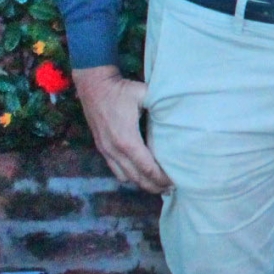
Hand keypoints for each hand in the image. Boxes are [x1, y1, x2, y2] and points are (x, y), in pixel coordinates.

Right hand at [74, 65, 170, 192]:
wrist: (93, 85)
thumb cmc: (121, 90)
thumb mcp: (144, 94)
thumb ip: (161, 106)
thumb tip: (179, 115)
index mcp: (127, 140)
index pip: (147, 168)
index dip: (161, 178)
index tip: (175, 182)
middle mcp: (114, 150)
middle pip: (137, 178)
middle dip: (154, 185)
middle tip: (171, 188)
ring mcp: (106, 150)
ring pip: (125, 177)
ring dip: (141, 183)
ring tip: (157, 184)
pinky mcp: (102, 148)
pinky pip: (115, 170)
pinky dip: (128, 176)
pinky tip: (140, 175)